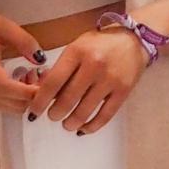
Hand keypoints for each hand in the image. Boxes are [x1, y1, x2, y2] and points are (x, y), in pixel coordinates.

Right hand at [0, 9, 44, 114]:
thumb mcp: (2, 25)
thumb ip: (23, 41)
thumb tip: (41, 60)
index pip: (4, 86)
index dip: (27, 90)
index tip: (46, 84)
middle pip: (11, 102)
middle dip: (33, 93)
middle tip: (43, 73)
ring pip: (9, 108)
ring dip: (26, 97)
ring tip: (32, 74)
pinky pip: (3, 106)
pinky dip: (17, 99)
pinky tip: (21, 80)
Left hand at [26, 26, 147, 134]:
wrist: (134, 39)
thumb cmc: (100, 44)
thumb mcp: (77, 47)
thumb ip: (61, 68)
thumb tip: (42, 95)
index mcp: (77, 52)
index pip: (53, 82)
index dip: (40, 101)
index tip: (34, 112)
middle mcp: (94, 65)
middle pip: (67, 100)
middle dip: (55, 113)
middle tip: (53, 116)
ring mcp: (110, 79)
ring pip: (84, 111)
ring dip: (70, 123)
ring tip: (67, 124)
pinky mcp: (124, 90)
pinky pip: (105, 115)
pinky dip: (91, 126)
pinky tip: (83, 129)